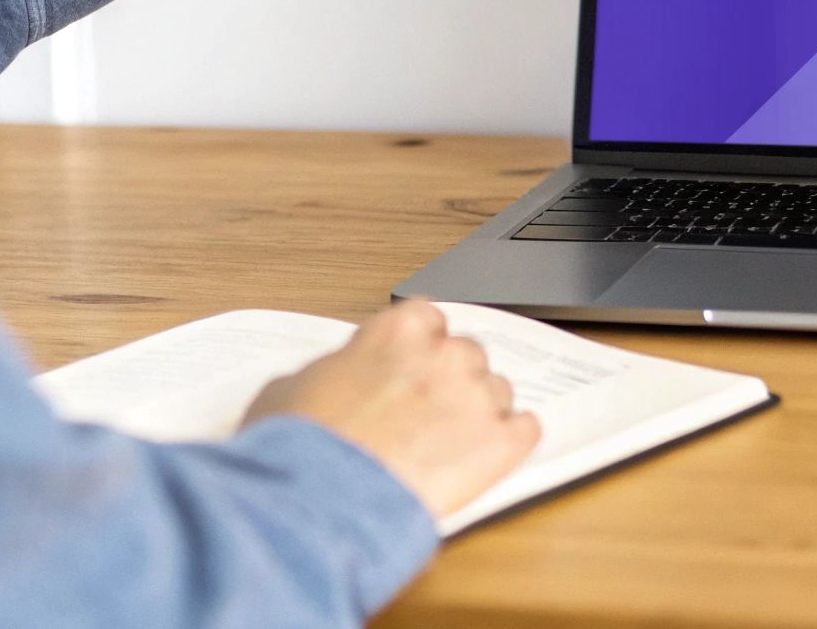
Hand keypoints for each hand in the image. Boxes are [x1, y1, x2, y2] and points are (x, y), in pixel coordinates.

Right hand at [241, 299, 541, 517]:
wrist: (321, 498)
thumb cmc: (299, 444)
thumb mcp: (290, 386)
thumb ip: (331, 371)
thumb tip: (334, 380)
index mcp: (397, 330)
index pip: (427, 318)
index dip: (420, 345)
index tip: (412, 363)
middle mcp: (443, 354)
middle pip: (467, 352)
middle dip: (451, 377)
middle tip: (428, 409)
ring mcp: (475, 397)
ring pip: (499, 389)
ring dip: (480, 410)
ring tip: (451, 442)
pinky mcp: (499, 444)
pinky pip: (526, 428)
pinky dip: (511, 440)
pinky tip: (491, 452)